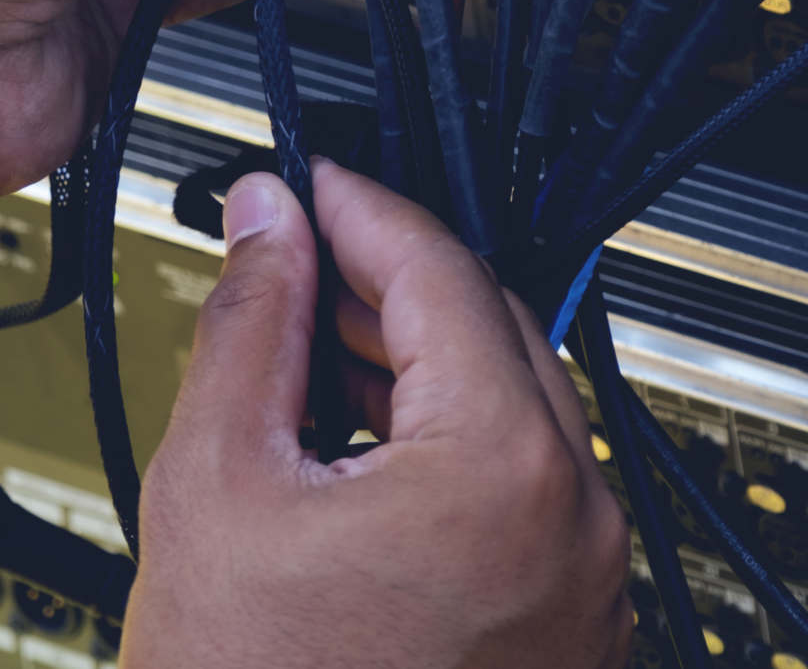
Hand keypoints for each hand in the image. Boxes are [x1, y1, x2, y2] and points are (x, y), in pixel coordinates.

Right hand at [122, 161, 630, 668]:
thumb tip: (268, 220)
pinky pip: (528, 492)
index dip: (358, 206)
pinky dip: (454, 446)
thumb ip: (253, 323)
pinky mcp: (574, 630)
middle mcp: (577, 519)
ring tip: (315, 351)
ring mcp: (587, 583)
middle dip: (393, 281)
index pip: (440, 269)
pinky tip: (365, 448)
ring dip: (423, 362)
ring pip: (517, 409)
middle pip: (495, 329)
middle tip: (300, 256)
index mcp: (504, 468)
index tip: (306, 183)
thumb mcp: (219, 482)